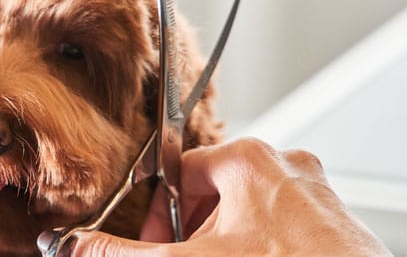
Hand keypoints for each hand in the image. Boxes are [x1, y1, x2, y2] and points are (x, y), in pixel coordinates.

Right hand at [41, 138, 390, 255]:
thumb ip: (120, 254)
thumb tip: (71, 247)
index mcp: (247, 159)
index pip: (176, 172)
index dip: (158, 217)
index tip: (158, 247)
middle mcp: (285, 166)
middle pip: (211, 193)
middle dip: (192, 234)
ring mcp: (314, 196)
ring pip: (246, 212)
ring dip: (225, 243)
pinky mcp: (334, 223)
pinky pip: (280, 226)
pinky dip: (260, 248)